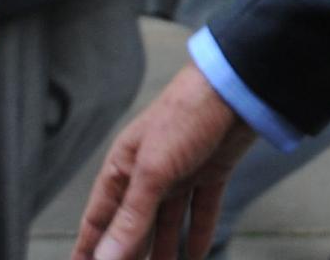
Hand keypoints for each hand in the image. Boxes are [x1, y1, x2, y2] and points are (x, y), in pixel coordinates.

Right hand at [73, 63, 257, 259]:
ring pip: (169, 220)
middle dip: (131, 253)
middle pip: (135, 224)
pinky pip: (202, 208)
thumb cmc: (187, 115)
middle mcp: (149, 173)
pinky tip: (197, 254)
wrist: (238, 86)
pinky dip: (200, 231)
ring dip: (165, 249)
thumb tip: (106, 258)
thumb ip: (132, 217)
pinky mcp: (212, 170)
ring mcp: (181, 172)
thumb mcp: (154, 170)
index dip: (91, 248)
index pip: (99, 219)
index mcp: (124, 169)